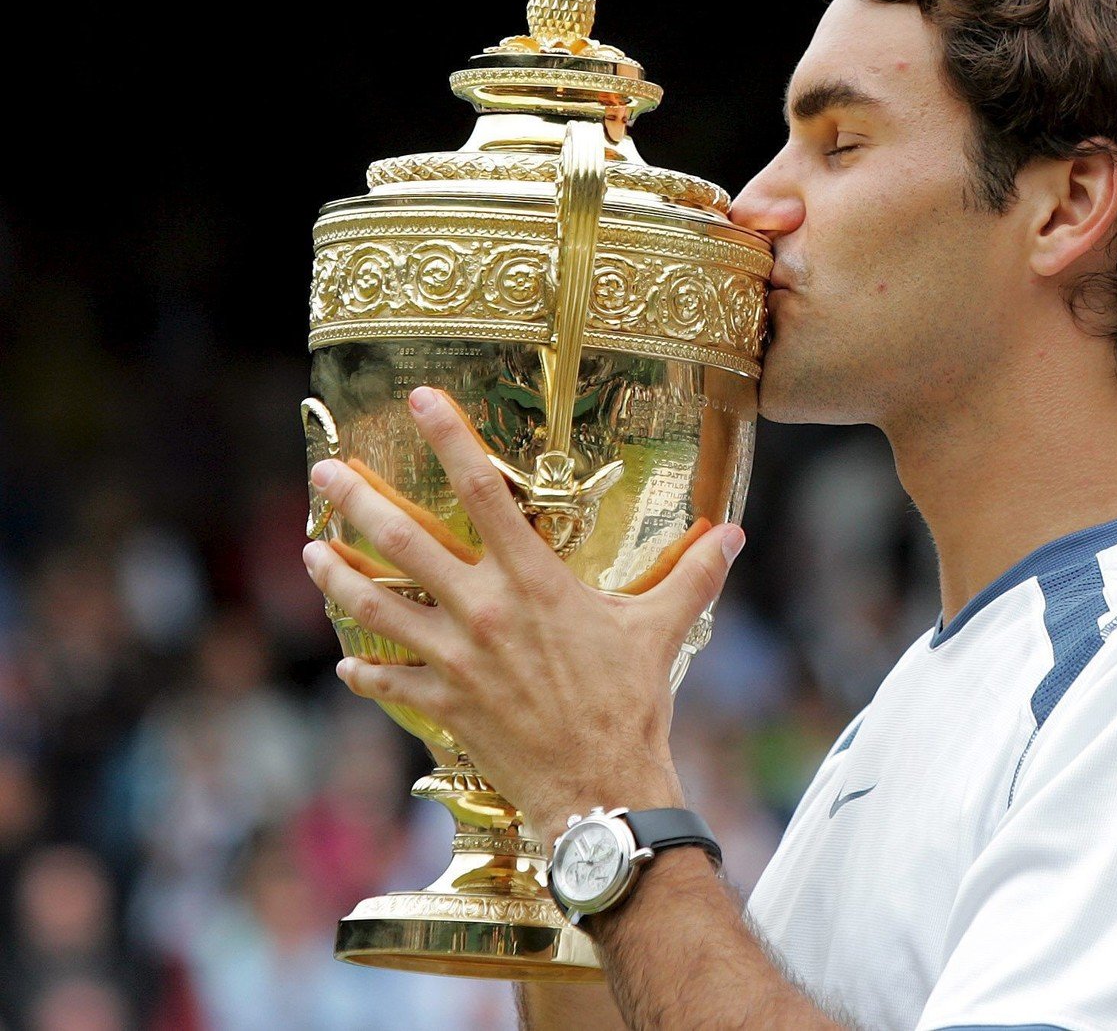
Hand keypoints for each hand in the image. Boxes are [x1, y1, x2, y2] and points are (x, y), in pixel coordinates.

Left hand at [301, 385, 745, 843]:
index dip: (449, 439)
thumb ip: (693, 574)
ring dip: (339, 575)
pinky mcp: (444, 704)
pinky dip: (365, 670)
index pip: (481, 492)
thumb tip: (733, 534)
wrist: (599, 786)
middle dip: (357, 501)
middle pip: (404, 542)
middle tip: (324, 471)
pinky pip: (389, 682)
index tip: (419, 400)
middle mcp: (483, 609)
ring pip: (377, 605)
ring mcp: (455, 658)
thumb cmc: (630, 703)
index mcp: (532, 580)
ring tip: (312, 550)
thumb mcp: (663, 628)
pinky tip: (349, 662)